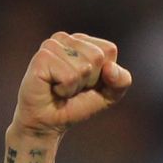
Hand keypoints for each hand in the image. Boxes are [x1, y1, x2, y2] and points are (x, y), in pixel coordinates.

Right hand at [12, 32, 132, 134]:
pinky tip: (53, 89)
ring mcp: (51, 46)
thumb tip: (110, 68)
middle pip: (97, 56)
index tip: (86, 82)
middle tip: (72, 87)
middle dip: (89, 80)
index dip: (103, 73)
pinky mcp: (41, 58)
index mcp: (82, 40)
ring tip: (61, 89)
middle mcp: (65, 38)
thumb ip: (121, 80)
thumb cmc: (75, 105)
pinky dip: (65, 90)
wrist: (47, 124)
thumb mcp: (109, 94)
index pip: (109, 50)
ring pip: (84, 67)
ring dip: (76, 87)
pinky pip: (70, 76)